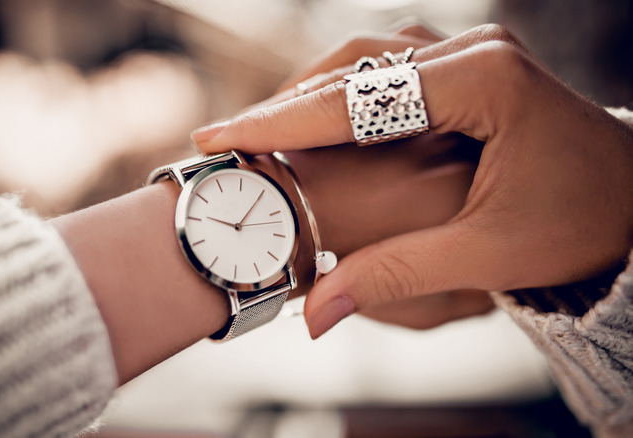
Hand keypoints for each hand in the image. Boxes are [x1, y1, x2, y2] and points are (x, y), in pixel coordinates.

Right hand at [193, 24, 632, 337]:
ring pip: (365, 59)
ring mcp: (472, 52)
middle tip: (225, 138)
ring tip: (259, 130)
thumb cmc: (582, 224)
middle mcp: (474, 50)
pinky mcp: (469, 67)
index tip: (217, 138)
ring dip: (308, 93)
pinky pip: (388, 67)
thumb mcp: (487, 254)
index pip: (353, 100)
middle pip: (351, 66)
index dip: (277, 123)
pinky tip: (315, 118)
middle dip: (282, 105)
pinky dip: (341, 93)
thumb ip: (394, 275)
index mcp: (483, 82)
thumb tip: (315, 313)